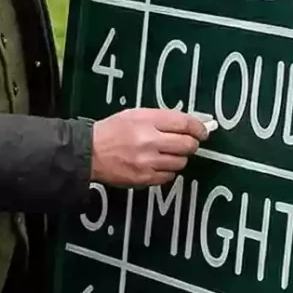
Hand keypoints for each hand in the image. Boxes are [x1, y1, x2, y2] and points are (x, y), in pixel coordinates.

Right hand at [89, 108, 207, 187]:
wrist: (90, 152)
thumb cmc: (112, 131)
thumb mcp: (135, 114)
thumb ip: (161, 118)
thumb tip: (188, 123)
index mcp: (147, 120)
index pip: (184, 123)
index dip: (198, 128)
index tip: (203, 131)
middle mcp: (149, 141)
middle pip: (187, 145)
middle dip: (191, 144)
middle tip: (187, 143)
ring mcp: (147, 162)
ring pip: (181, 162)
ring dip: (178, 157)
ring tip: (167, 153)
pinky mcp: (145, 178)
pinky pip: (169, 176)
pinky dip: (167, 170)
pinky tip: (157, 164)